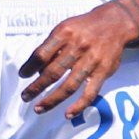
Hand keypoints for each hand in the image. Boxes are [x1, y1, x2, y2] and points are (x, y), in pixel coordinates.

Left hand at [19, 2, 138, 118]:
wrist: (115, 23)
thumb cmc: (83, 28)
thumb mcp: (65, 28)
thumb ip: (51, 47)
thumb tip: (36, 71)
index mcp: (65, 34)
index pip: (42, 54)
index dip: (30, 67)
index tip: (23, 75)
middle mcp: (78, 47)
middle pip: (53, 72)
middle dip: (36, 87)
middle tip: (25, 97)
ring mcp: (92, 61)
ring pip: (69, 86)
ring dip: (52, 100)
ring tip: (39, 108)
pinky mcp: (103, 72)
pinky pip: (90, 93)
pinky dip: (79, 106)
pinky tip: (68, 115)